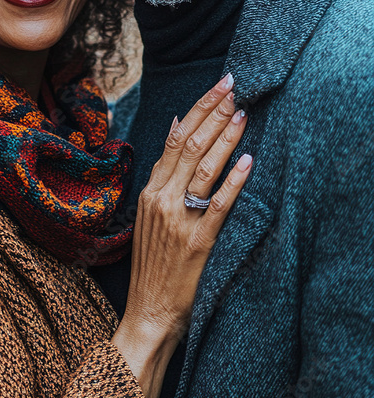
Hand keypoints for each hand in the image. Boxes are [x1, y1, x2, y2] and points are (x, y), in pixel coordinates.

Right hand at [112, 73, 251, 397]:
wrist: (146, 312)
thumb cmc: (153, 264)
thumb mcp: (149, 213)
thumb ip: (162, 174)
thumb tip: (174, 128)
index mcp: (150, 191)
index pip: (175, 138)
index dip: (199, 109)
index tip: (218, 87)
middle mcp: (161, 199)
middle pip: (189, 144)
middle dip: (214, 111)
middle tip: (235, 86)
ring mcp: (178, 219)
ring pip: (204, 167)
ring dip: (226, 138)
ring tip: (244, 113)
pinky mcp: (197, 241)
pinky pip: (218, 204)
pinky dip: (234, 180)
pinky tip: (249, 162)